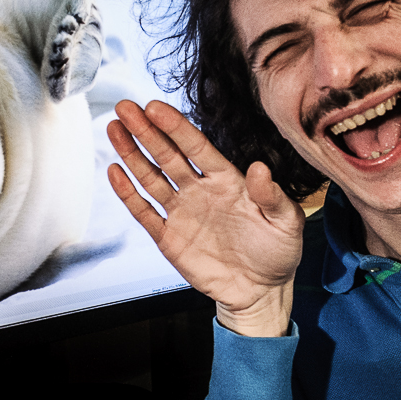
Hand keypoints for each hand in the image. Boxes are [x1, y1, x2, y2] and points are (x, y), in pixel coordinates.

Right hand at [107, 100, 304, 336]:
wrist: (261, 292)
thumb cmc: (278, 252)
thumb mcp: (286, 223)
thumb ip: (271, 196)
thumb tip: (260, 168)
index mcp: (227, 180)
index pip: (196, 147)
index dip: (175, 127)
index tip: (155, 108)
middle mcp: (200, 190)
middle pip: (167, 155)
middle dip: (145, 131)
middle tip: (125, 108)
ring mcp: (181, 212)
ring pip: (150, 177)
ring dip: (131, 154)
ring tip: (114, 129)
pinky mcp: (168, 237)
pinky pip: (144, 212)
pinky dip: (128, 194)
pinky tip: (115, 172)